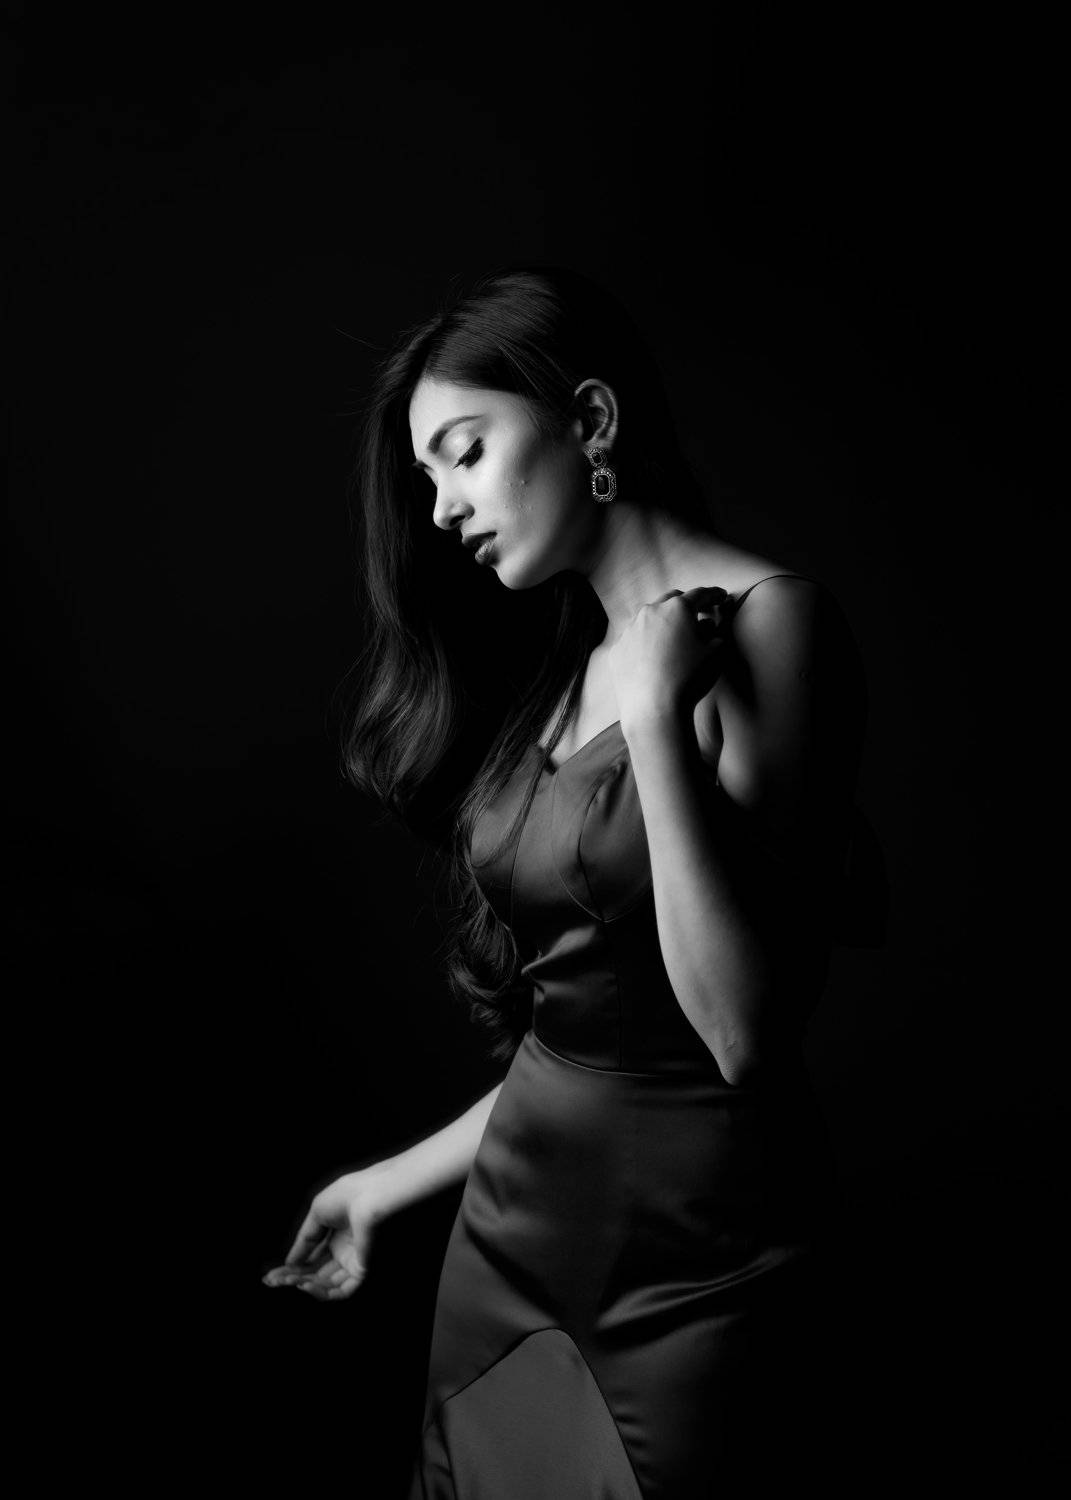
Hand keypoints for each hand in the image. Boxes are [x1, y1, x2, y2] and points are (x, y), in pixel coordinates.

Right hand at [261, 1167, 388, 1301]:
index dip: (292, 1267)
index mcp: (336, 1234)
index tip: (271, 1276)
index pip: (312, 1258)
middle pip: (316, 1272)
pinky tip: (305, 1284)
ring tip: (288, 1280)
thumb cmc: (345, 1197)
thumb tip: (290, 1262)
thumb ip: (304, 1240)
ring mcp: (353, 1260)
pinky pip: (342, 1289)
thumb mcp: (317, 1213)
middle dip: (294, 1278)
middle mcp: (344, 1250)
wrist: (368, 1196)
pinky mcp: (361, 1269)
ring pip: (326, 1283)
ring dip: (305, 1284)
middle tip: (273, 1282)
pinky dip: (322, 1292)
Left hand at [608, 585, 729, 726]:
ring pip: (648, 618)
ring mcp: (630, 630)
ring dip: (662, 623)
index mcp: (677, 609)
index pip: (700, 595)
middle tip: (697, 615)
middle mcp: (650, 612)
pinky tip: (652, 657)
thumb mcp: (714, 653)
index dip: (714, 595)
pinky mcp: (617, 649)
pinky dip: (645, 642)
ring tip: (672, 638)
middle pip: (671, 600)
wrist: (654, 708)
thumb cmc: (689, 678)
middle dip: (685, 604)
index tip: (721, 597)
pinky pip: (634, 639)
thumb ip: (713, 634)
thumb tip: (706, 627)